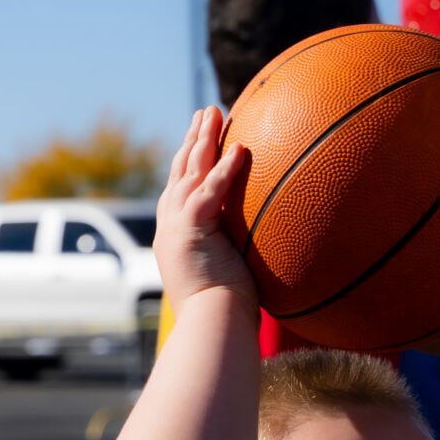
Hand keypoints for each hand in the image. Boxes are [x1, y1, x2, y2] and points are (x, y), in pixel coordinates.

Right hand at [154, 106, 257, 321]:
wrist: (211, 327)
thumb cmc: (226, 314)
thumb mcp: (231, 277)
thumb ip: (240, 256)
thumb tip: (270, 255)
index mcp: (177, 235)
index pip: (183, 189)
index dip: (191, 162)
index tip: (203, 139)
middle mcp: (170, 225)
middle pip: (181, 171)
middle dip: (194, 139)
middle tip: (206, 112)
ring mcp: (175, 226)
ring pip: (189, 172)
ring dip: (204, 140)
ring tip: (217, 112)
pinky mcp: (188, 230)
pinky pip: (208, 192)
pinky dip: (223, 170)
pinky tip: (239, 148)